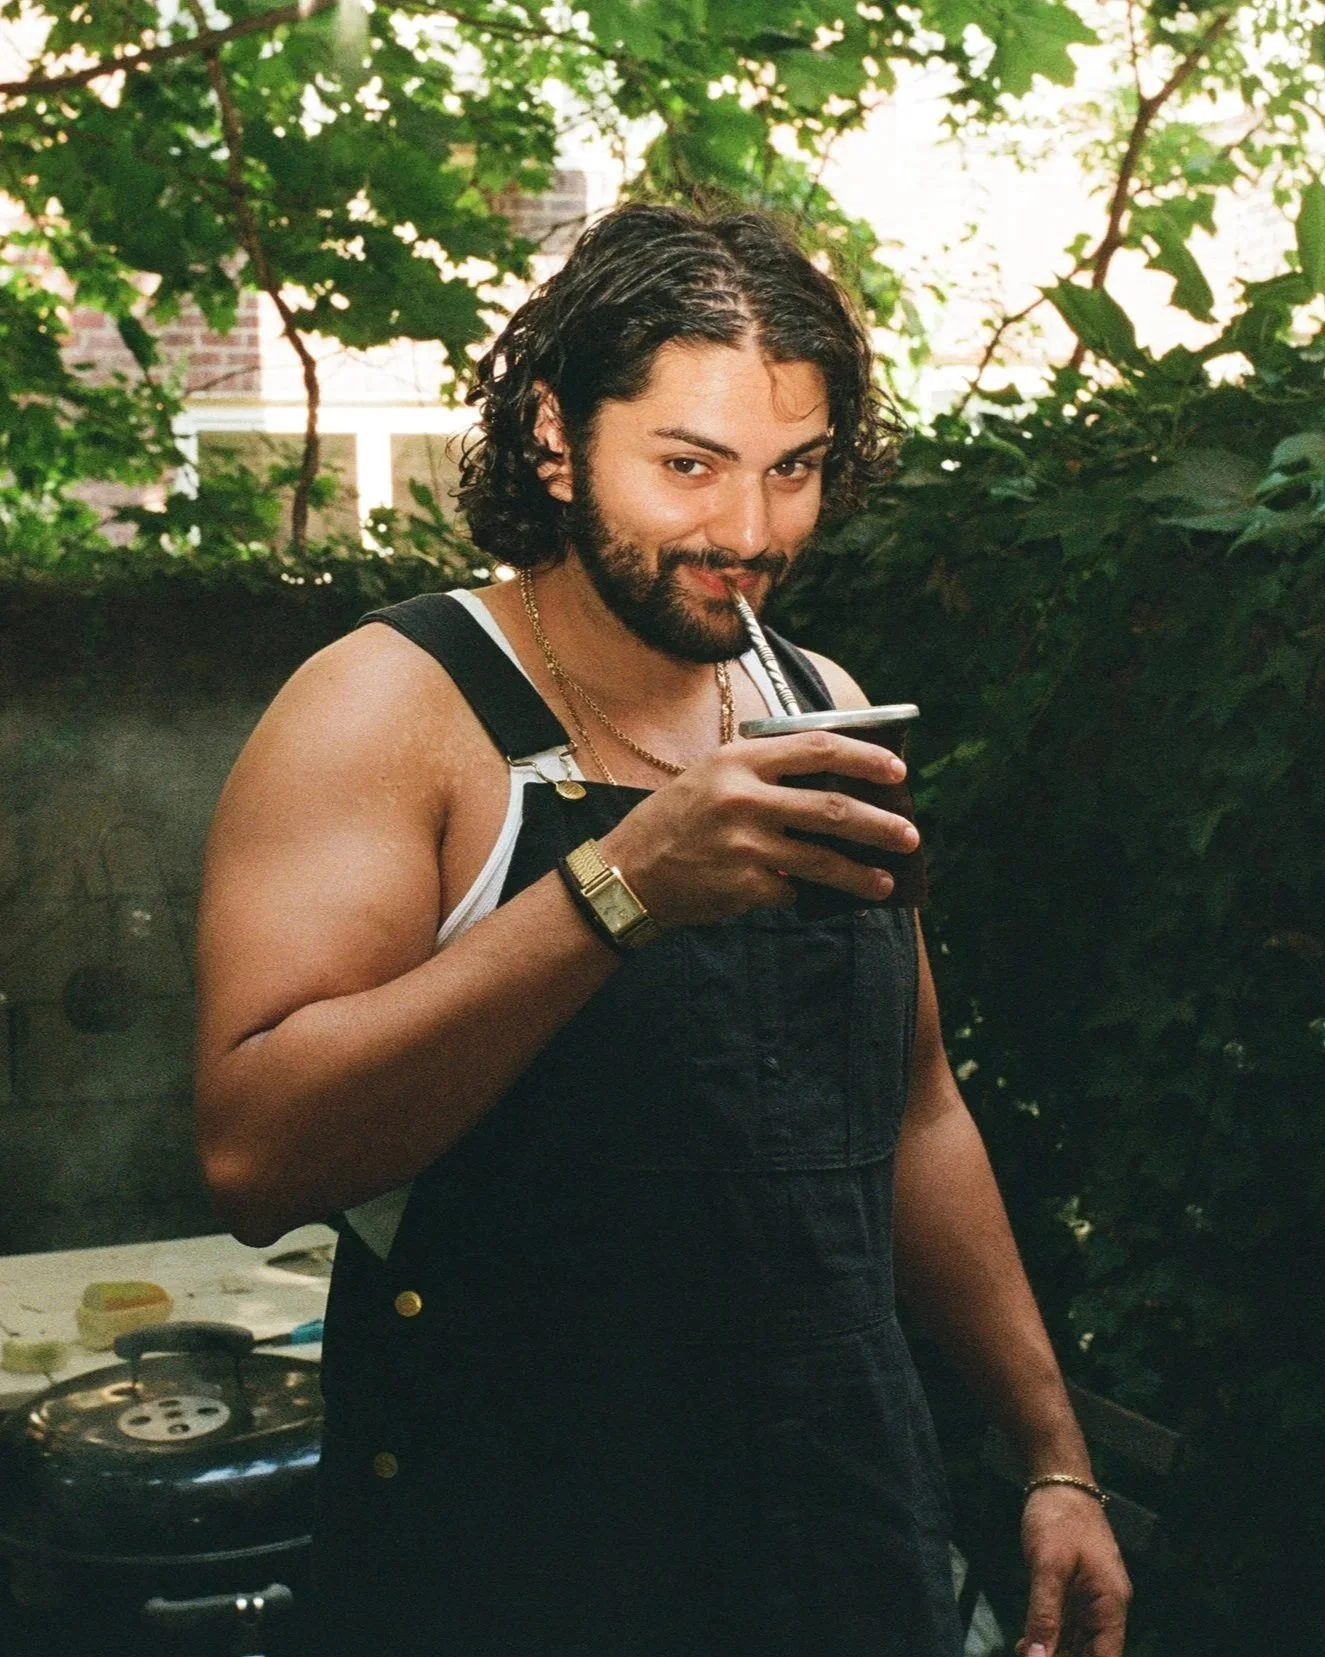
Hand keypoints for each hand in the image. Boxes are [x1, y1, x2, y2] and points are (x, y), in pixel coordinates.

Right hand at [598, 729, 918, 926]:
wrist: (629, 872)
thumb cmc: (676, 820)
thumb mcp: (712, 776)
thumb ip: (764, 771)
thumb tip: (835, 782)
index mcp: (739, 761)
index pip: (818, 749)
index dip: (864, 758)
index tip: (896, 771)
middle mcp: (743, 798)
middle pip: (832, 808)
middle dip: (880, 824)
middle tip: (908, 835)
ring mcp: (744, 844)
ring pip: (823, 859)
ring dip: (862, 873)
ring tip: (885, 882)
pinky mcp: (743, 884)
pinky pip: (793, 889)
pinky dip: (806, 893)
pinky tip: (817, 898)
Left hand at [1016, 1486, 1131, 1656]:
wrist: (1058, 1480)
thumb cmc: (1058, 1517)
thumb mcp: (1047, 1567)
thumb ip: (1044, 1616)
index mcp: (1111, 1602)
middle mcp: (1107, 1605)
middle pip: (1092, 1651)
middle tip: (1030, 1656)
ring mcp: (1093, 1597)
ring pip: (1079, 1641)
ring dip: (1054, 1650)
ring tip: (1025, 1651)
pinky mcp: (1077, 1589)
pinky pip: (1069, 1623)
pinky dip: (1051, 1634)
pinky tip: (1028, 1641)